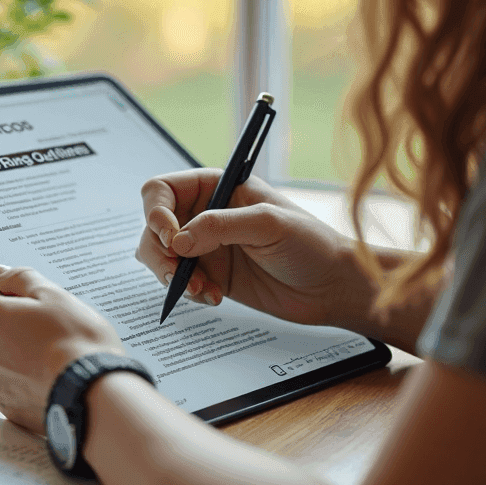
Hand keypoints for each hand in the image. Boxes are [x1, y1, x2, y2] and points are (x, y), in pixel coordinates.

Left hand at [0, 265, 123, 433]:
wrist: (92, 391)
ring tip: (57, 362)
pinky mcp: (9, 408)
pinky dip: (30, 387)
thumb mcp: (53, 295)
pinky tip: (54, 383)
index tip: (29, 311)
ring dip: (23, 363)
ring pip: (5, 366)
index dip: (5, 306)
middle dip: (16, 335)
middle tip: (51, 336)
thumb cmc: (75, 339)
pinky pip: (16, 392)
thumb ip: (20, 279)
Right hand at [137, 169, 362, 325]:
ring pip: (159, 256)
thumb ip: (219, 226)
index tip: (172, 237)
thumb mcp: (269, 224)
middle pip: (153, 226)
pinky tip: (214, 296)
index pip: (163, 190)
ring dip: (170, 274)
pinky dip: (188, 291)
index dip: (156, 212)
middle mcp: (205, 215)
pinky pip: (179, 282)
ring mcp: (205, 247)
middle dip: (159, 251)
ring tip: (201, 288)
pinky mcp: (209, 275)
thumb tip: (177, 241)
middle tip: (176, 270)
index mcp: (217, 188)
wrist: (332, 287)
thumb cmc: (312, 244)